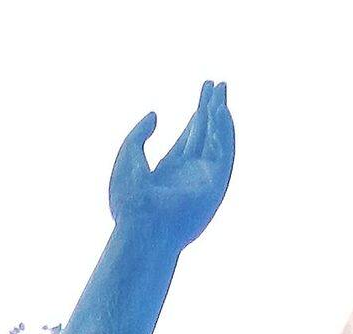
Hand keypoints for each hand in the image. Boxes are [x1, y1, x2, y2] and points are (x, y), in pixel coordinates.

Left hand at [110, 80, 234, 252]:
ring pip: (217, 141)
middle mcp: (189, 176)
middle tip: (219, 84)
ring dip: (221, 116)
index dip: (197, 115)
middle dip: (212, 109)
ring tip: (222, 90)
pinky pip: (224, 153)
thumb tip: (154, 115)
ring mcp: (203, 182)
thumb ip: (138, 134)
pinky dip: (224, 132)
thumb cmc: (129, 202)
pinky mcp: (215, 187)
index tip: (204, 93)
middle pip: (205, 135)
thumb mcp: (128, 157)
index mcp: (169, 173)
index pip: (189, 138)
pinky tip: (221, 110)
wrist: (141, 229)